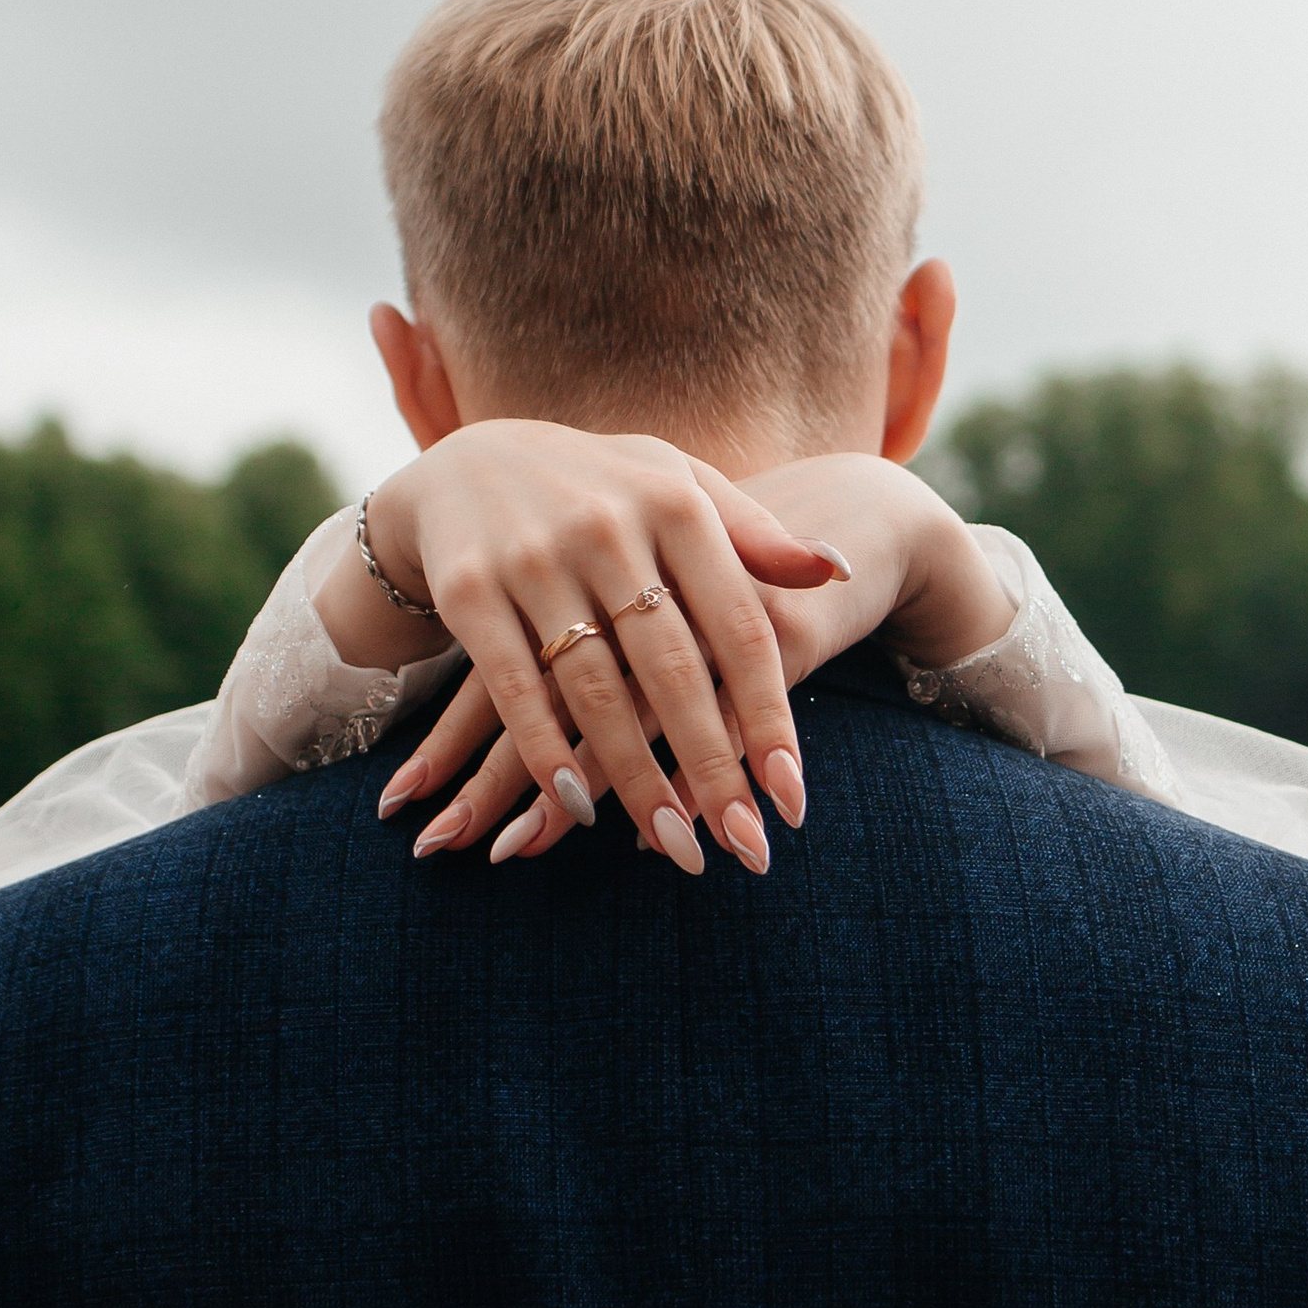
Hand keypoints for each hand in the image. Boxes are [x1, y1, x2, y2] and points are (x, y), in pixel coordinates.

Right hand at [381, 451, 1014, 870]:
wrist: (471, 461)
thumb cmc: (604, 490)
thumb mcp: (680, 488)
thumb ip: (755, 536)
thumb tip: (837, 570)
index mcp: (676, 502)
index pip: (739, 628)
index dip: (770, 717)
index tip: (792, 798)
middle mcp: (607, 526)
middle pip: (673, 670)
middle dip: (713, 767)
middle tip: (745, 846)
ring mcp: (533, 557)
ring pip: (595, 692)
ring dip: (637, 780)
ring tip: (678, 846)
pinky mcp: (469, 588)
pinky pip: (514, 688)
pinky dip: (546, 753)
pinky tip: (579, 809)